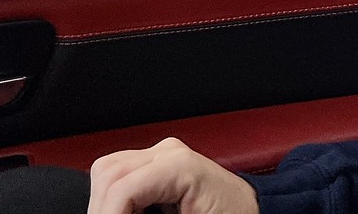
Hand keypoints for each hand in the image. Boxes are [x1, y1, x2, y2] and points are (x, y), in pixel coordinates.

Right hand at [87, 138, 258, 213]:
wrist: (254, 211)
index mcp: (179, 166)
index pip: (122, 187)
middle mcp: (168, 151)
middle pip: (109, 173)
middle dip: (103, 208)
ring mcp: (163, 153)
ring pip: (109, 170)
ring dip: (106, 201)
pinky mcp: (160, 163)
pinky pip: (122, 173)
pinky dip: (116, 196)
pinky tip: (129, 213)